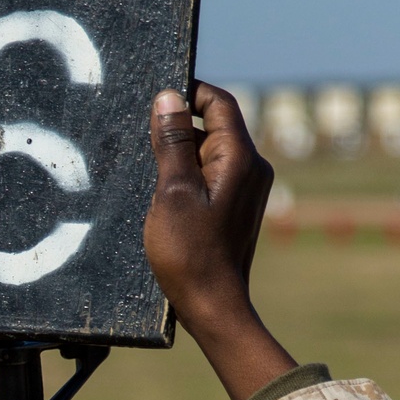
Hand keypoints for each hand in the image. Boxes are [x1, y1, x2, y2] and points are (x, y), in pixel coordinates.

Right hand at [144, 81, 297, 399]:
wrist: (214, 306)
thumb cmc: (191, 254)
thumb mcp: (172, 192)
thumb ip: (171, 142)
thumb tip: (168, 98)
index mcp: (240, 158)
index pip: (217, 101)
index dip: (186, 93)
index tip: (154, 103)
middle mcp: (252, 168)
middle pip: (213, 125)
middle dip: (178, 130)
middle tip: (147, 151)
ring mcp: (247, 189)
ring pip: (209, 151)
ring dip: (180, 157)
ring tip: (157, 182)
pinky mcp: (237, 207)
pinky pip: (211, 175)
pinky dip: (188, 177)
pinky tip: (168, 198)